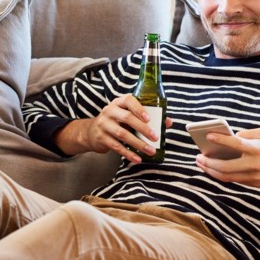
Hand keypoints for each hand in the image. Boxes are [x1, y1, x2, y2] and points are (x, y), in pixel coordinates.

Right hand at [55, 94, 170, 163]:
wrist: (92, 131)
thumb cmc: (116, 121)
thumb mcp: (127, 115)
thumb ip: (146, 117)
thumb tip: (167, 122)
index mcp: (118, 103)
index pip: (128, 100)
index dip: (139, 108)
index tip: (149, 118)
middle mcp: (109, 111)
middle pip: (127, 118)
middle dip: (143, 129)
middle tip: (155, 138)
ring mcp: (104, 125)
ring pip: (122, 134)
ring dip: (138, 144)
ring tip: (151, 151)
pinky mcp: (101, 138)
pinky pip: (117, 147)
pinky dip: (128, 154)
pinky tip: (138, 159)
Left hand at [195, 127, 259, 190]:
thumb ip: (248, 135)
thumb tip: (230, 137)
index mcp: (258, 149)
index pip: (235, 144)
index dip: (220, 140)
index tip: (207, 136)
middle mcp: (255, 164)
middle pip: (225, 167)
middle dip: (208, 163)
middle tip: (198, 157)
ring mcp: (254, 177)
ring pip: (227, 177)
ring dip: (211, 171)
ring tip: (202, 164)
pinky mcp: (255, 184)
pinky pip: (234, 180)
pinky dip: (222, 175)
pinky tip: (214, 169)